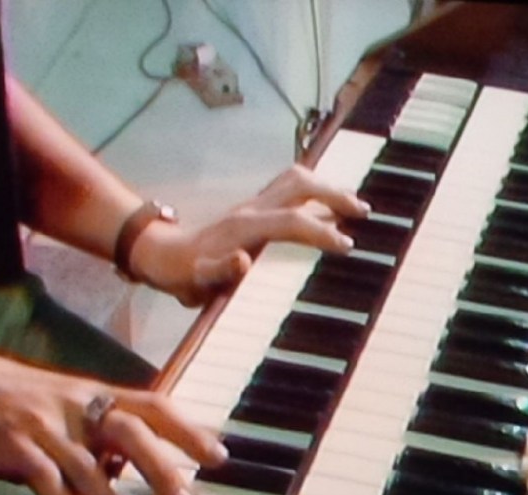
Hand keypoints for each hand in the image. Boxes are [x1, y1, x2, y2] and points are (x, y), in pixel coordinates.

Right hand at [0, 345, 225, 494]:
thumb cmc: (19, 402)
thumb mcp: (68, 406)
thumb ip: (104, 433)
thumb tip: (143, 466)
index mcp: (96, 394)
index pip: (154, 406)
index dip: (189, 429)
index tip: (220, 456)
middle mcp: (78, 406)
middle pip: (131, 433)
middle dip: (163, 471)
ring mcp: (46, 427)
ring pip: (90, 472)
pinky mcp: (15, 449)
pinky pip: (47, 486)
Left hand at [129, 165, 369, 305]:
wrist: (163, 256)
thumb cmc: (183, 273)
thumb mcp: (196, 280)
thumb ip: (220, 272)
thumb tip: (242, 260)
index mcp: (243, 227)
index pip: (292, 221)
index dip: (321, 232)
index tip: (347, 245)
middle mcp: (251, 209)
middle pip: (300, 186)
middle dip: (334, 195)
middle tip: (363, 212)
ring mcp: (253, 204)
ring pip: (295, 180)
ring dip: (327, 187)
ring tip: (354, 204)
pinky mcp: (254, 207)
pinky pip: (289, 188)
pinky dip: (314, 191)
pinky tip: (329, 205)